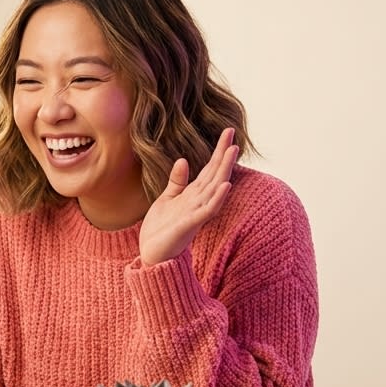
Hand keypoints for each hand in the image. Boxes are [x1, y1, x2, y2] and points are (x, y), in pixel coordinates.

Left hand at [139, 128, 237, 266]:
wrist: (152, 255)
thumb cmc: (161, 230)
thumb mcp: (166, 199)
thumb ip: (177, 182)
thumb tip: (183, 160)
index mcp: (193, 195)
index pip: (209, 169)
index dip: (218, 151)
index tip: (227, 132)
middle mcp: (199, 202)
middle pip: (215, 174)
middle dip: (224, 154)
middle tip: (232, 132)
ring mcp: (197, 213)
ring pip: (215, 188)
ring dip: (225, 170)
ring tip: (233, 150)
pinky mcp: (191, 224)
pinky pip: (208, 210)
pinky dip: (217, 198)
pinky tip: (225, 185)